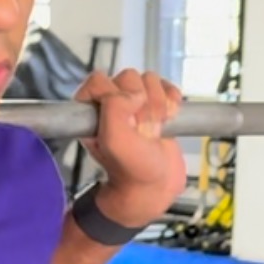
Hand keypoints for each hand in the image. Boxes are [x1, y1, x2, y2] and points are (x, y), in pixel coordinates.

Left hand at [72, 68, 186, 222]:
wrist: (155, 186)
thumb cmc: (131, 169)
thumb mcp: (114, 141)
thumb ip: (114, 108)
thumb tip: (134, 92)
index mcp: (90, 108)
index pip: (100, 80)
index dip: (117, 97)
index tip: (126, 121)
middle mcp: (110, 103)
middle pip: (129, 77)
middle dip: (142, 103)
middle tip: (142, 130)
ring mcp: (134, 103)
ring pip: (149, 80)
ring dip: (158, 104)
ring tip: (155, 128)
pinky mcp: (156, 104)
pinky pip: (166, 86)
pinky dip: (172, 100)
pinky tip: (170, 117)